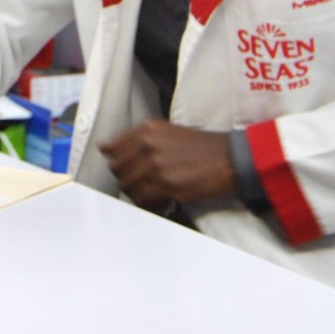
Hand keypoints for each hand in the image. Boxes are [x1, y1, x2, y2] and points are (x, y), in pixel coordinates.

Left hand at [99, 120, 235, 211]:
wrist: (230, 158)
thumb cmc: (200, 147)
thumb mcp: (166, 132)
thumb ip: (136, 139)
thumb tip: (104, 147)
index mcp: (147, 129)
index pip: (112, 150)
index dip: (118, 163)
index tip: (128, 170)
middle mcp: (148, 144)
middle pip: (117, 170)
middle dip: (127, 180)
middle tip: (143, 185)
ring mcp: (156, 165)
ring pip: (128, 187)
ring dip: (138, 194)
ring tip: (154, 194)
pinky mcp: (167, 185)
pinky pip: (144, 200)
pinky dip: (150, 204)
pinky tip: (163, 201)